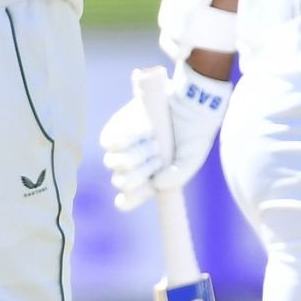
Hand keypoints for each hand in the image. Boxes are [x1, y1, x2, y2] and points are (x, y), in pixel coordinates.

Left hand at [99, 64, 228, 210]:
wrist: (189, 101)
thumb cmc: (192, 131)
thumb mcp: (191, 158)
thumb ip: (178, 175)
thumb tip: (156, 184)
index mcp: (149, 179)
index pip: (128, 199)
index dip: (128, 200)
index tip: (135, 193)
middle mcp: (134, 165)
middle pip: (120, 181)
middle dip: (138, 175)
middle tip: (158, 159)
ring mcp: (123, 147)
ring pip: (113, 163)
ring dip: (134, 156)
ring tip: (154, 143)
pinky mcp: (117, 128)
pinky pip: (108, 141)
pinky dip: (124, 141)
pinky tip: (141, 133)